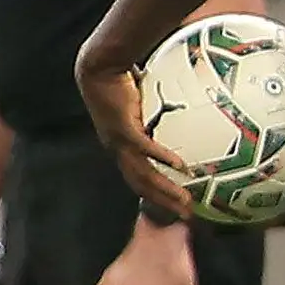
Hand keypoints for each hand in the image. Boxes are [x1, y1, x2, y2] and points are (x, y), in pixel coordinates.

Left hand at [75, 48, 194, 220]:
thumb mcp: (142, 101)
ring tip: (184, 200)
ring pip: (143, 174)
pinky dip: (163, 159)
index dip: (154, 194)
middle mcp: (118, 150)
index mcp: (121, 147)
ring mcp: (119, 141)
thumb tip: (184, 105)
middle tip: (185, 215)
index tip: (174, 204)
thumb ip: (158, 111)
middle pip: (141, 185)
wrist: (99, 69)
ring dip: (164, 189)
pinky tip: (181, 167)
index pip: (138, 178)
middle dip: (163, 202)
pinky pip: (146, 148)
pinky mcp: (124, 129)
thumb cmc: (119, 80)